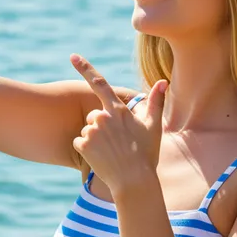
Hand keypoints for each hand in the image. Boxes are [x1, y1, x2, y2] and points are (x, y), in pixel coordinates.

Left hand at [71, 54, 167, 193]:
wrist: (134, 180)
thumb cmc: (147, 154)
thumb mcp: (153, 126)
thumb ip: (155, 102)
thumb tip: (163, 81)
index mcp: (118, 110)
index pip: (100, 83)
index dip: (85, 68)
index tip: (73, 56)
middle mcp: (102, 117)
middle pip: (93, 115)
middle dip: (100, 125)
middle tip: (116, 142)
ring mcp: (92, 131)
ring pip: (87, 130)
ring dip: (95, 139)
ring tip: (110, 152)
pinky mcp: (83, 145)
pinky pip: (80, 143)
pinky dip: (87, 150)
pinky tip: (100, 158)